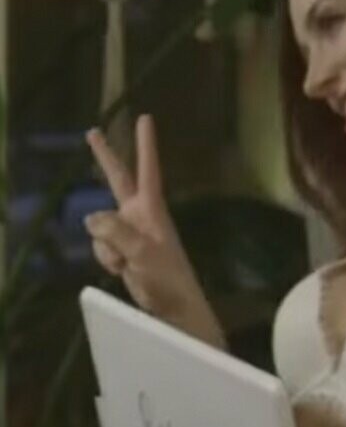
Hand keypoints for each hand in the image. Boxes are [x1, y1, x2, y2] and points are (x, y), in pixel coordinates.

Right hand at [84, 115, 201, 318]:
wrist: (174, 308)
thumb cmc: (167, 277)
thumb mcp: (142, 252)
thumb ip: (115, 232)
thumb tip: (90, 218)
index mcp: (152, 209)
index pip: (147, 169)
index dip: (145, 145)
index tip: (145, 119)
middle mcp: (139, 214)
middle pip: (118, 180)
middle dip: (105, 158)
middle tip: (92, 132)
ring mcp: (129, 232)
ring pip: (100, 225)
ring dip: (105, 246)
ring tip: (125, 264)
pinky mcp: (122, 250)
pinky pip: (101, 246)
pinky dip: (106, 258)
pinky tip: (120, 271)